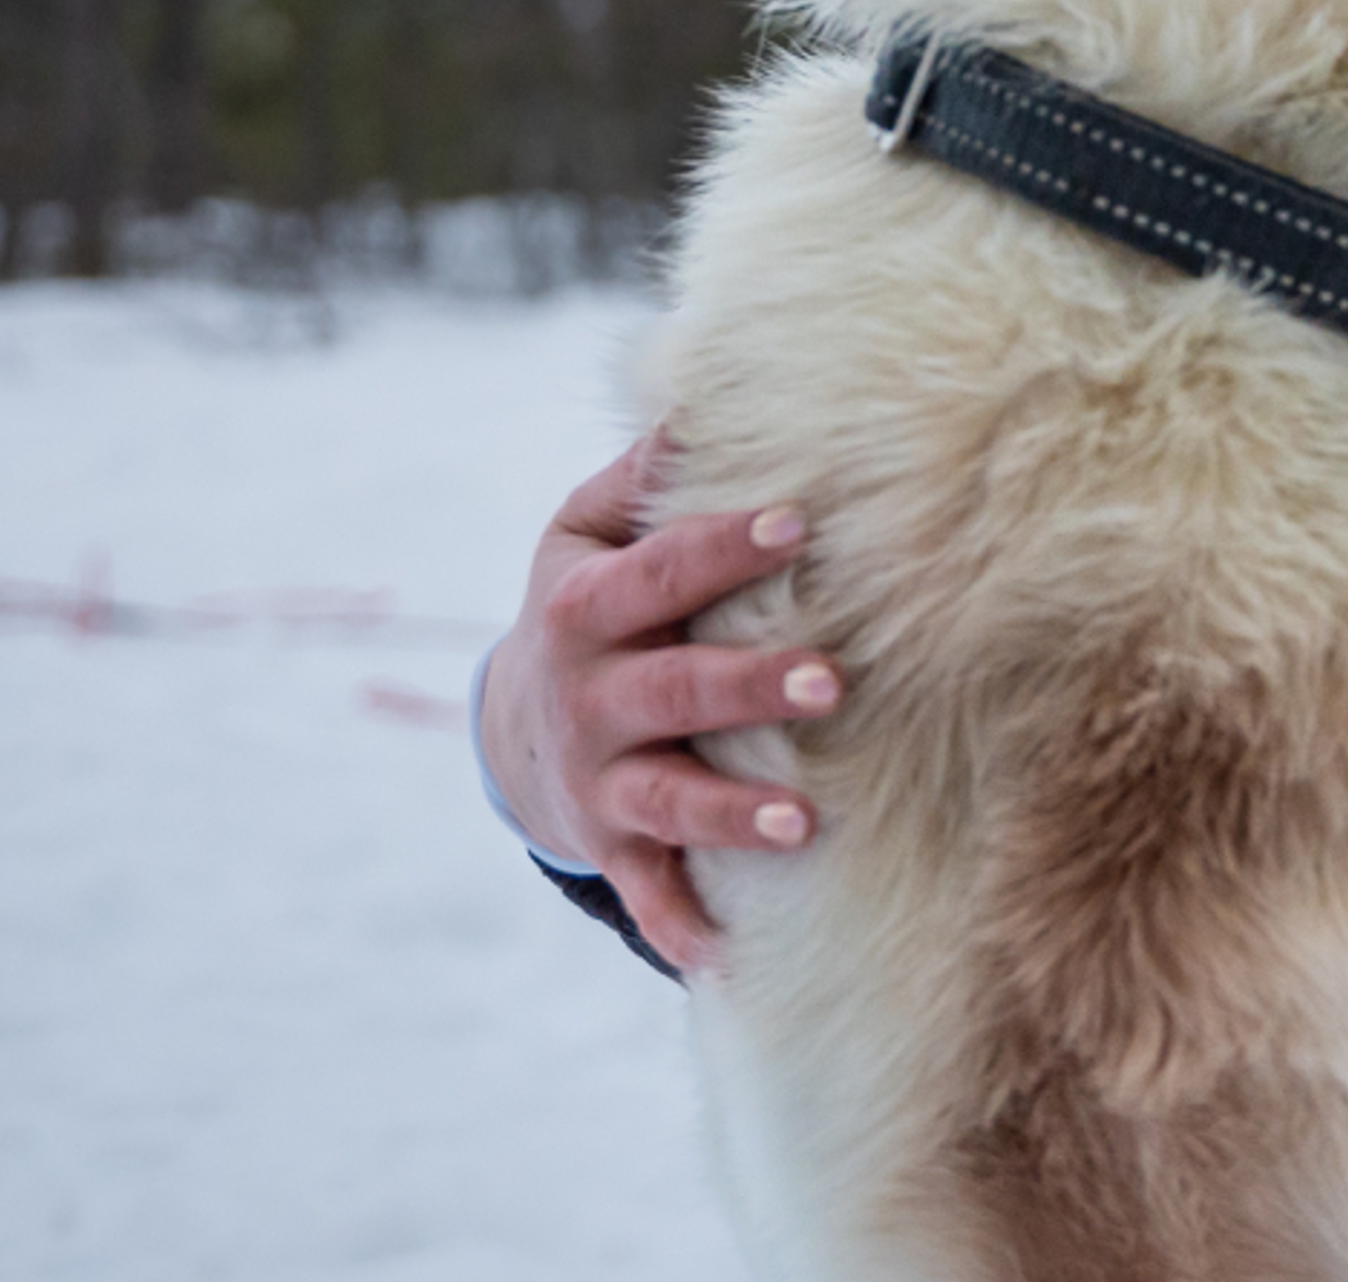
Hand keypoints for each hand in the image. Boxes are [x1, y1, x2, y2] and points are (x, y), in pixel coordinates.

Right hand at [476, 428, 841, 973]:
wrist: (513, 723)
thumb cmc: (591, 601)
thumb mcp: (584, 532)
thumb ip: (644, 473)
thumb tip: (702, 389)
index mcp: (587, 607)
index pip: (661, 573)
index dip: (723, 546)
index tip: (798, 522)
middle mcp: (589, 697)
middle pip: (675, 690)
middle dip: (750, 687)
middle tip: (833, 681)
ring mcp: (598, 779)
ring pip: (667, 800)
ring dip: (732, 813)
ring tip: (803, 820)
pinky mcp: (611, 843)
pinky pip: (647, 889)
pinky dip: (679, 924)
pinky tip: (727, 957)